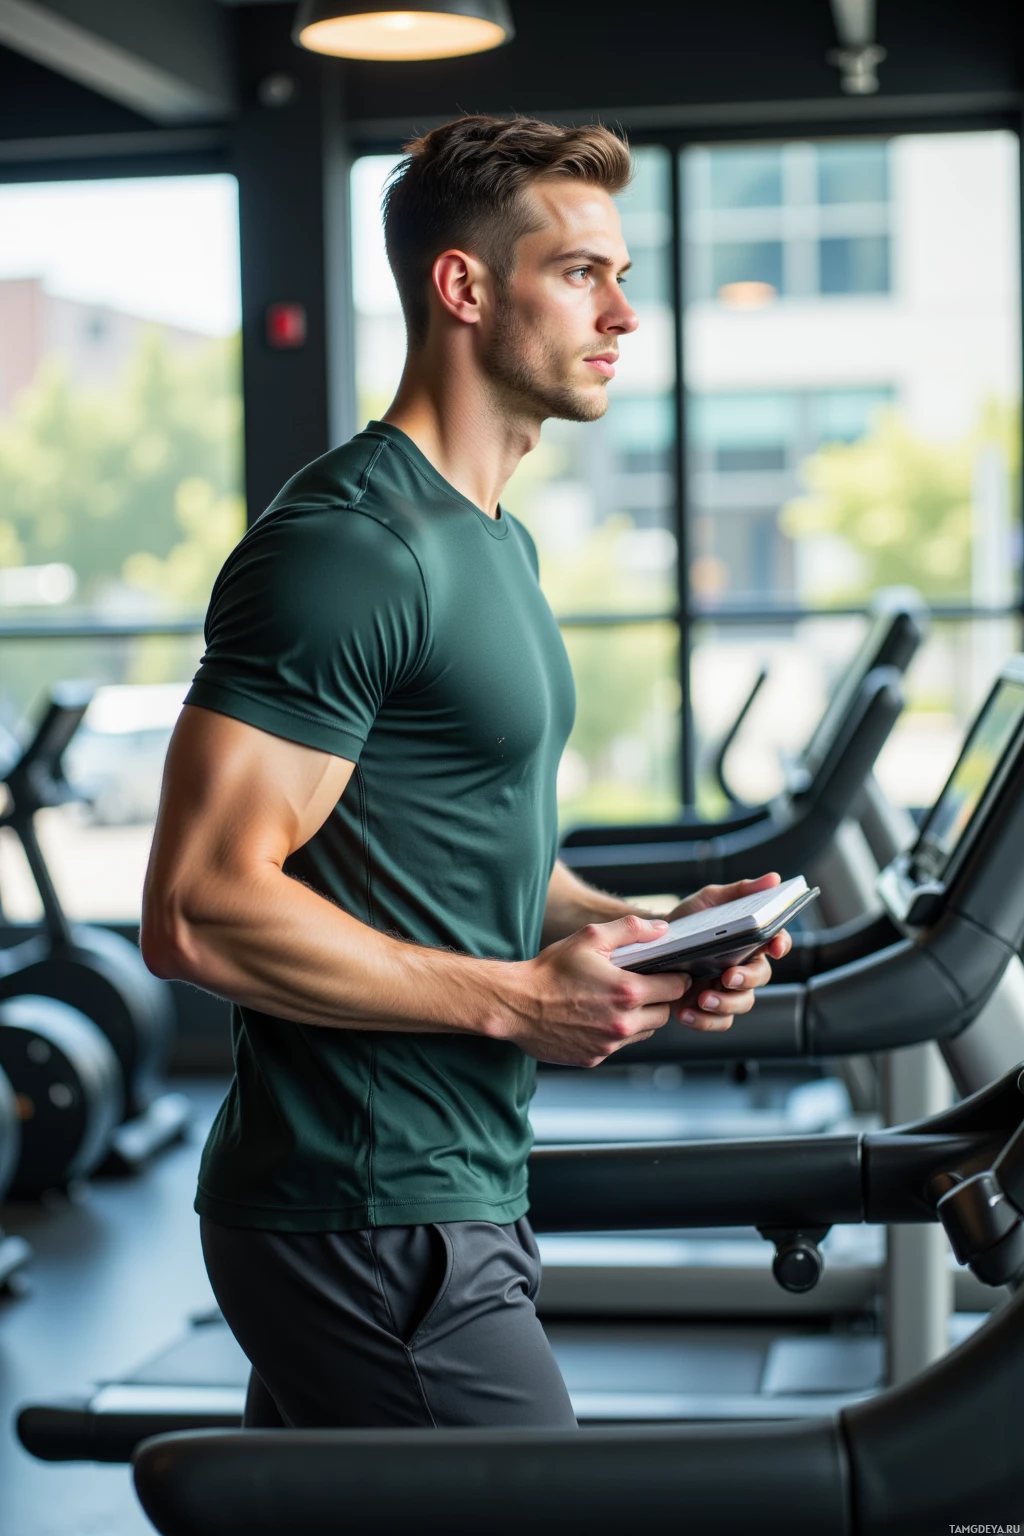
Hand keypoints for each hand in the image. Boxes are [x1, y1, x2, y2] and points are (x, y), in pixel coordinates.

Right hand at [504, 915, 690, 1067]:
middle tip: (640, 985)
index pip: (675, 988)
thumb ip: (630, 929)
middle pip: (664, 1014)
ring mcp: (609, 1044)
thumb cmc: (550, 970)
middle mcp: (623, 1023)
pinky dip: (614, 1033)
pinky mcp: (594, 1057)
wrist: (515, 1004)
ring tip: (616, 1001)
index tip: (668, 973)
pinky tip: (596, 1017)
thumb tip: (662, 929)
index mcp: (628, 992)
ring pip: (644, 1032)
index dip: (675, 978)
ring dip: (639, 1018)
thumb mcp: (590, 938)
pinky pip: (618, 1046)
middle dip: (658, 999)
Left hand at [664, 872, 792, 1032]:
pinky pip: (718, 1021)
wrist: (652, 945)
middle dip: (747, 979)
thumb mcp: (710, 900)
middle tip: (729, 976)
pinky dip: (704, 1021)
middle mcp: (743, 966)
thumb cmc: (688, 920)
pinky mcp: (708, 1008)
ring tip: (703, 998)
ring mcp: (726, 989)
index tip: (774, 946)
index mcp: (749, 941)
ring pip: (742, 1003)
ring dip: (726, 1003)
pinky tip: (686, 1013)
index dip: (781, 944)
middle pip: (760, 977)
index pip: (776, 941)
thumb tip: (774, 878)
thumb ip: (741, 890)